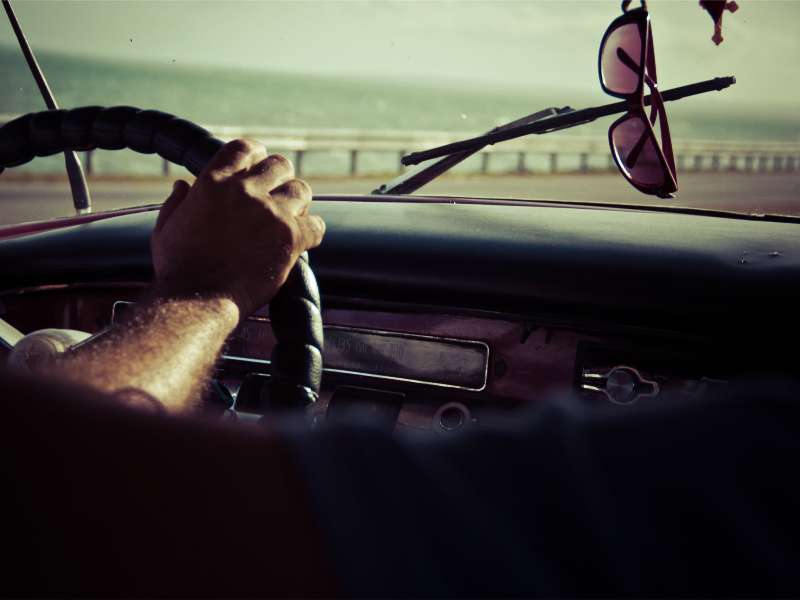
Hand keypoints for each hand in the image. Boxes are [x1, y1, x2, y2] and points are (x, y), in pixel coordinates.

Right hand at [150, 139, 325, 317]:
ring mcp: (271, 213)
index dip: (255, 154)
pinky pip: (317, 225)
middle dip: (280, 178)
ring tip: (291, 217)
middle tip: (277, 196)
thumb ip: (176, 203)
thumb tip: (182, 185)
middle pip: (279, 165)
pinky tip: (305, 240)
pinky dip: (313, 231)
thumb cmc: (179, 270)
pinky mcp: (290, 238)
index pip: (244, 148)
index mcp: (213, 182)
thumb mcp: (166, 229)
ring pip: (301, 190)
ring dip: (298, 202)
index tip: (258, 164)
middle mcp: (245, 191)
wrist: (197, 301)